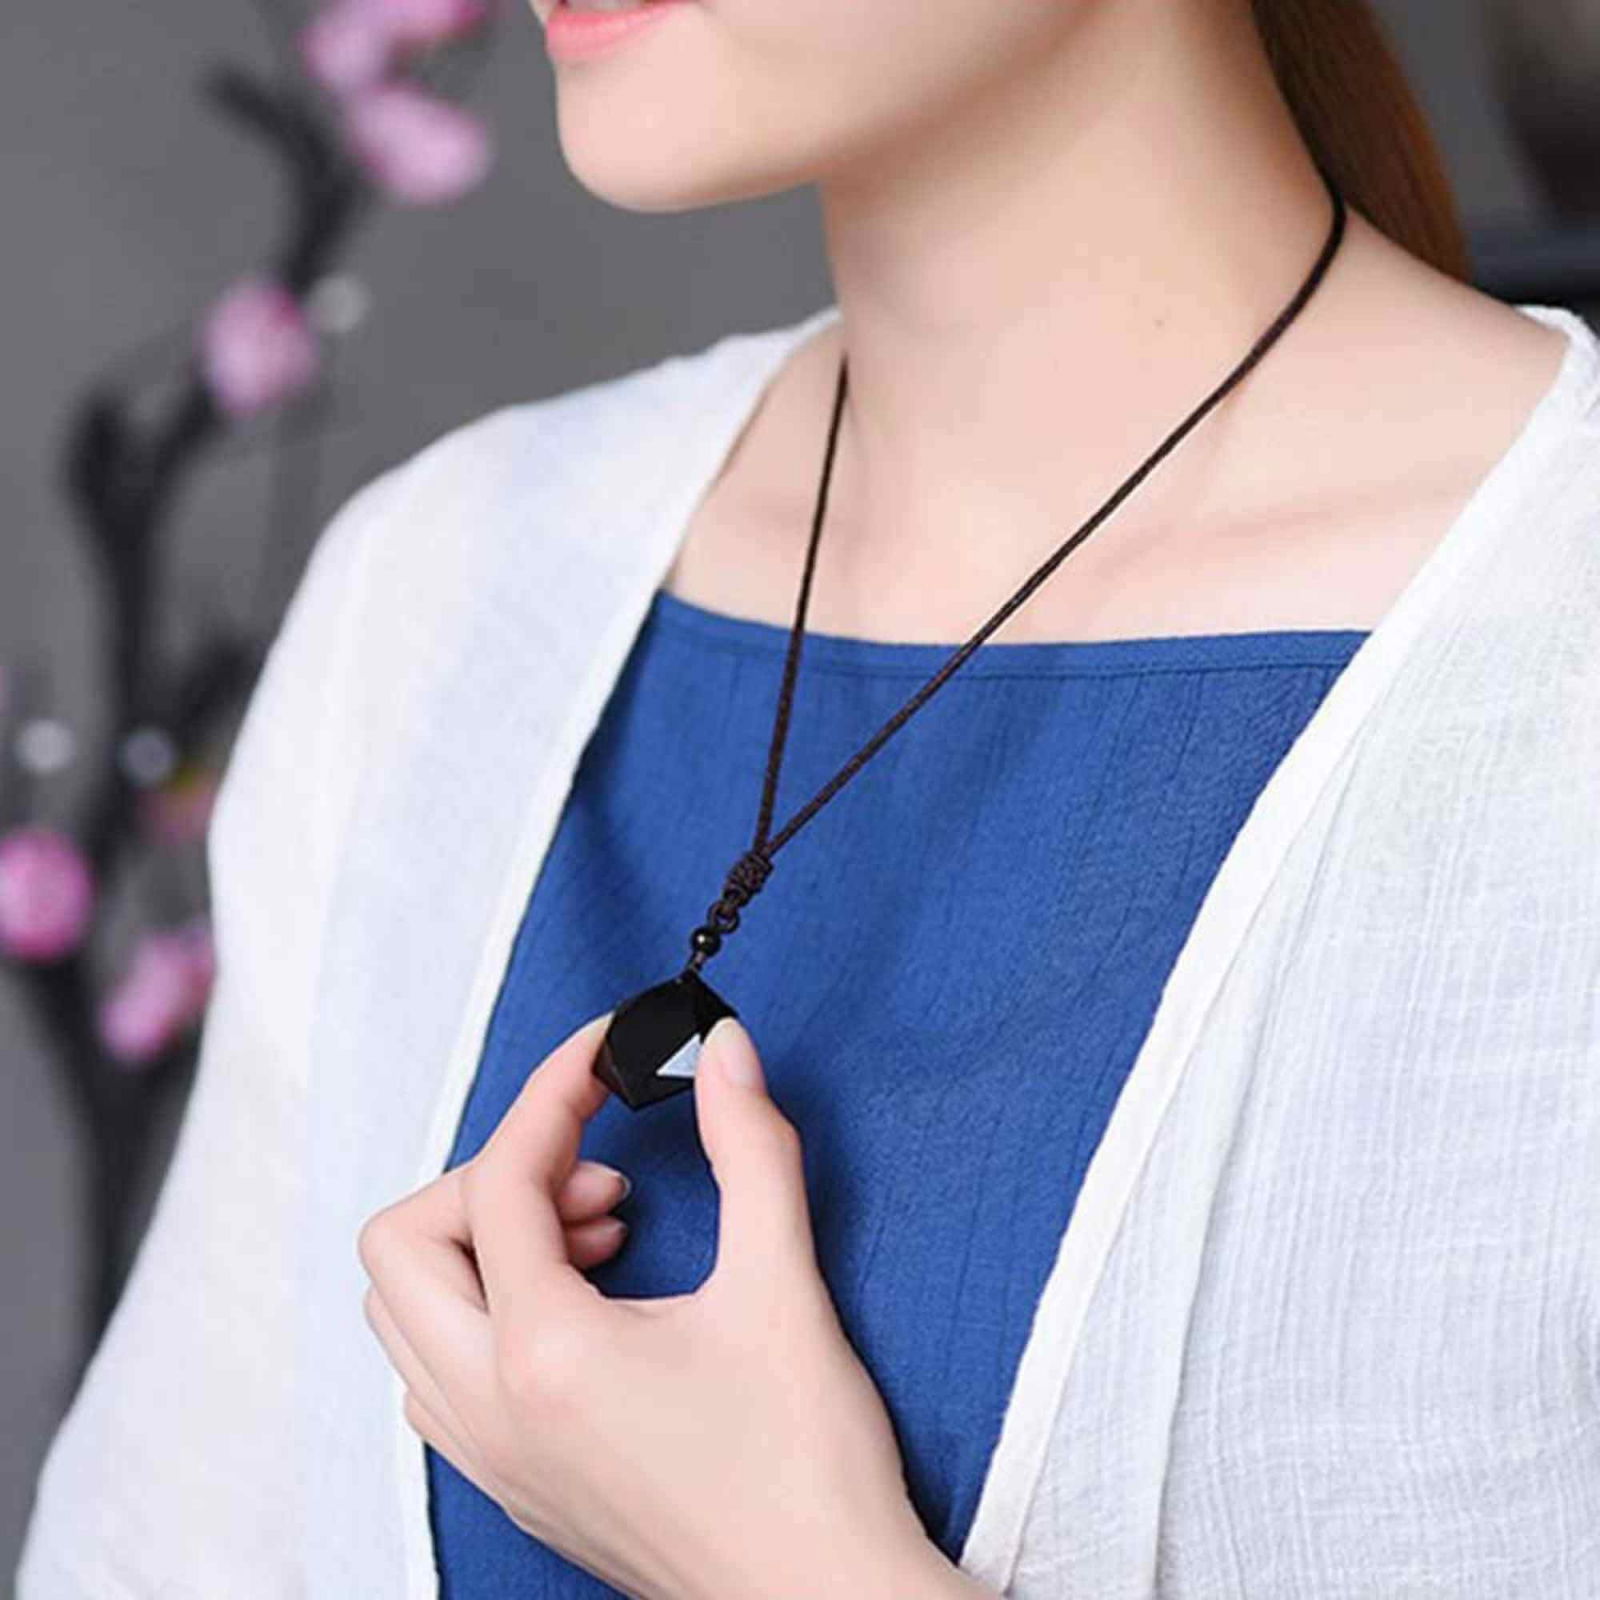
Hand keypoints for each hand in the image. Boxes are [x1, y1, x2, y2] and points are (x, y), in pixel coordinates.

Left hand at [357, 1011, 996, 1599]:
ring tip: (600, 1236)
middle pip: (402, 1247)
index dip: (555, 1091)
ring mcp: (492, 1461)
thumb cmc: (807, 1468)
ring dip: (481, 1246)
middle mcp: (491, 1414)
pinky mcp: (516, 1487)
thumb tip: (721, 1050)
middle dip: (491, 1176)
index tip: (610, 1052)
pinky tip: (587, 1305)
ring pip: (406, 1317)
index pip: (500, 1179)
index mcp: (545, 1357)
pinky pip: (438, 1375)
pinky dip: (487, 1311)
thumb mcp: (782, 1288)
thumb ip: (750, 1148)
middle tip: (598, 1178)